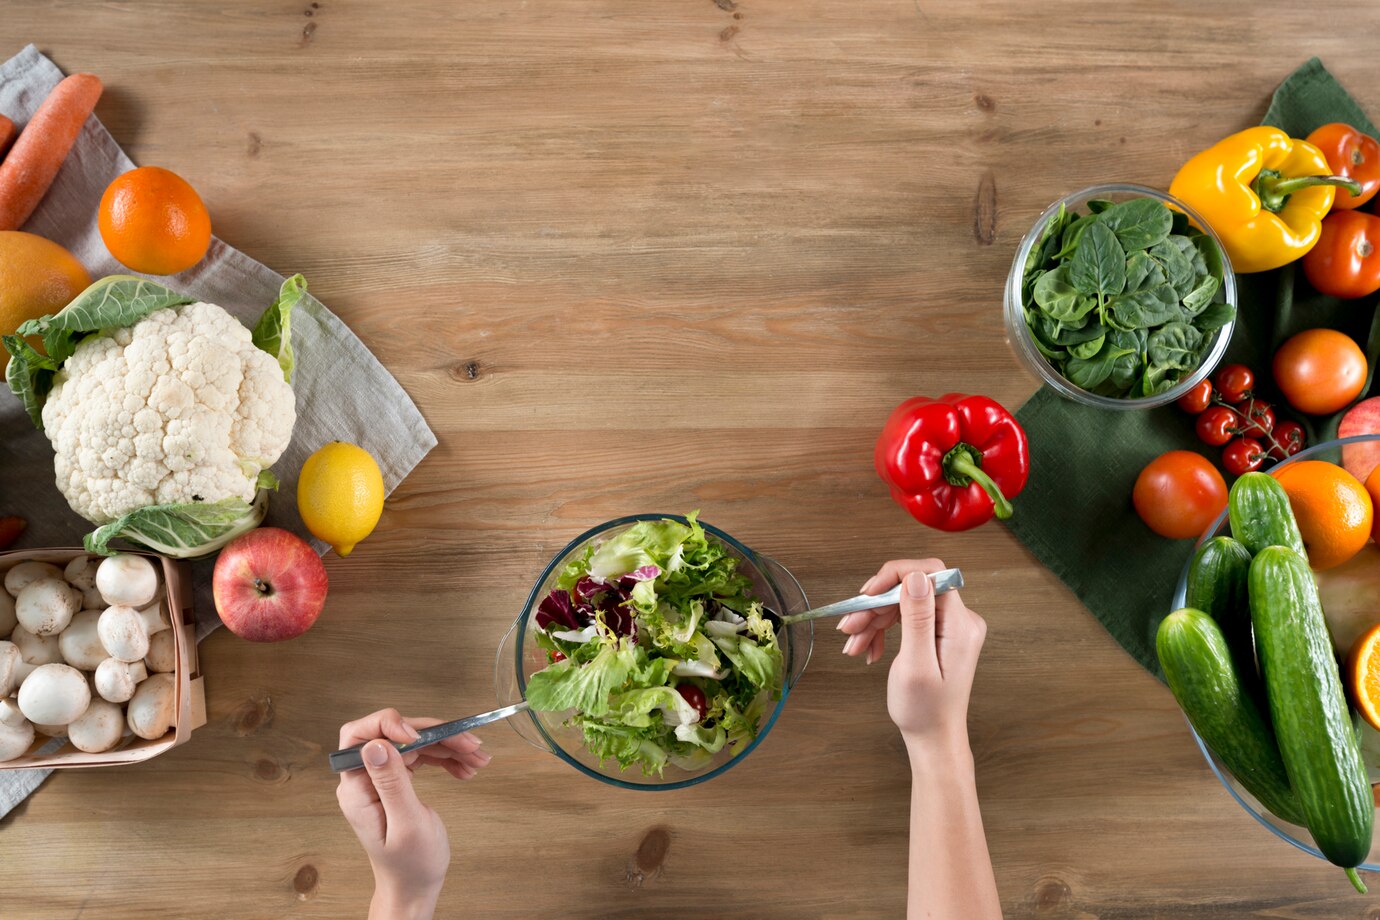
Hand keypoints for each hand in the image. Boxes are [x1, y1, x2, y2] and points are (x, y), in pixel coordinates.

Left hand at [335, 709, 491, 918]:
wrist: (415, 886)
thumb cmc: (410, 865)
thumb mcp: (406, 824)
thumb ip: (391, 782)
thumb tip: (376, 744)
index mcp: (357, 789)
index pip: (360, 737)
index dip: (388, 725)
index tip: (420, 735)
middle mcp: (366, 779)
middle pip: (396, 735)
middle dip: (434, 734)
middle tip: (468, 744)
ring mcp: (382, 779)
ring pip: (415, 743)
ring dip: (449, 746)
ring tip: (477, 758)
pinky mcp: (398, 781)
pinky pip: (423, 757)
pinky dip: (447, 758)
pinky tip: (466, 768)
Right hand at [838, 559, 985, 748]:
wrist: (933, 737)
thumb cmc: (925, 711)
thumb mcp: (916, 665)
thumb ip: (917, 619)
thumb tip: (916, 577)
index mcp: (960, 624)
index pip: (930, 574)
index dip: (895, 576)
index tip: (867, 593)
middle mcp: (960, 620)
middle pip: (911, 589)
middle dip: (876, 606)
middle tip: (849, 627)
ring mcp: (949, 626)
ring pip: (903, 603)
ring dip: (873, 620)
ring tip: (853, 644)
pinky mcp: (938, 633)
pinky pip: (905, 618)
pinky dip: (882, 630)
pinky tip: (867, 649)